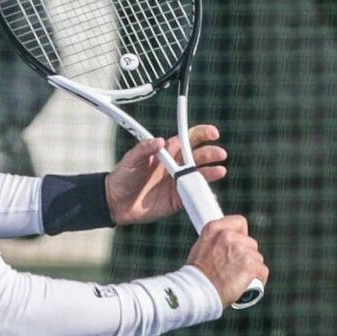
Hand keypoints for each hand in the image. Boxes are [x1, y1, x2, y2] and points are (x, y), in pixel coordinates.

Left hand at [104, 125, 226, 225]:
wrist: (116, 202)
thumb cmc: (124, 176)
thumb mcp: (132, 159)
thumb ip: (144, 149)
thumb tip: (160, 141)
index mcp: (168, 152)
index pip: (189, 139)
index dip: (203, 134)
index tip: (213, 133)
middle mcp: (177, 166)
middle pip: (200, 157)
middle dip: (211, 153)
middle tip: (219, 154)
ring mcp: (179, 183)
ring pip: (200, 176)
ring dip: (211, 173)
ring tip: (219, 171)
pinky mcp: (178, 200)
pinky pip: (194, 197)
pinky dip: (204, 195)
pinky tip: (210, 194)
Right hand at [187, 215, 268, 306]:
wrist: (198, 291)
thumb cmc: (197, 275)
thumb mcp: (201, 248)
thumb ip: (216, 240)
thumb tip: (228, 241)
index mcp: (214, 229)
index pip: (239, 222)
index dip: (242, 234)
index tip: (239, 244)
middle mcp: (228, 236)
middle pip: (250, 243)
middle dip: (246, 255)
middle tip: (235, 268)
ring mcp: (240, 250)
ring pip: (257, 258)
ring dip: (251, 268)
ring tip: (238, 278)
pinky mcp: (250, 265)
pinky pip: (262, 271)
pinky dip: (258, 278)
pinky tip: (249, 284)